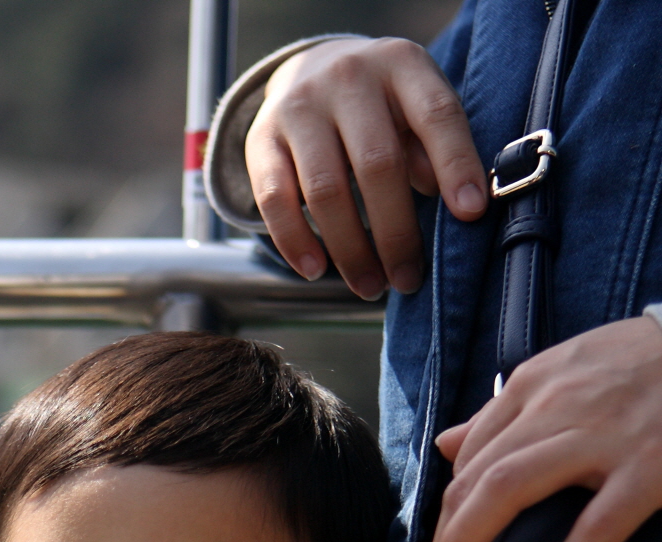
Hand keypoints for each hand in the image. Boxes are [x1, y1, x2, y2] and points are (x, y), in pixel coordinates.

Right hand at [245, 36, 486, 297]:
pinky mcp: (261, 138)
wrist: (310, 70)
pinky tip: (315, 270)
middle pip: (377, 165)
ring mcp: (301, 106)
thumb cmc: (379, 106)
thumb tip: (452, 202)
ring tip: (370, 286)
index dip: (456, 165)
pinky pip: (274, 198)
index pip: (436, 114)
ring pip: (326, 190)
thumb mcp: (414, 111)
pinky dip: (295, 241)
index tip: (471, 214)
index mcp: (401, 64)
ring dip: (350, 250)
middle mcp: (349, 76)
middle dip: (397, 232)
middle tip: (408, 279)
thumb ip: (432, 150)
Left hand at [422, 316, 661, 541]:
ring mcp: (602, 435)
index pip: (468, 456)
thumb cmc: (642, 365)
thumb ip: (507, 410)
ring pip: (509, 487)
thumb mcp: (567, 370)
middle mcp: (557, 405)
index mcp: (534, 385)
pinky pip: (597, 523)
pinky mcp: (649, 465)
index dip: (445, 512)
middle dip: (444, 538)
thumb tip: (449, 443)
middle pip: (475, 476)